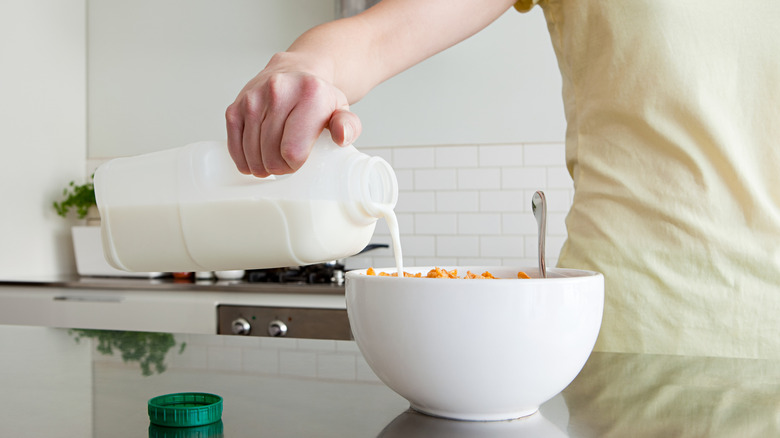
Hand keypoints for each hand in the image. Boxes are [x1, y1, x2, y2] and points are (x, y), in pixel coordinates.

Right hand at [225, 58, 361, 176]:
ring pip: (252, 153)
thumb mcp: (341, 111)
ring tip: (272, 160)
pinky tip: (254, 159)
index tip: (299, 159)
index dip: (295, 164)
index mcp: (310, 94)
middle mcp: (279, 91)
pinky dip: (243, 159)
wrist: (296, 72)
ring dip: (261, 165)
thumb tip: (341, 137)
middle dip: (278, 167)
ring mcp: (253, 98)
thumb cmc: (318, 98)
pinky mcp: (235, 106)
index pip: (293, 150)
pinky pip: (234, 144)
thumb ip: (348, 126)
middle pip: (271, 154)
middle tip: (286, 162)